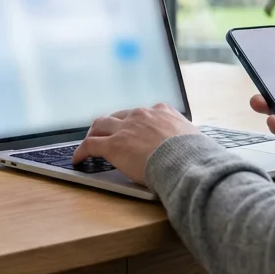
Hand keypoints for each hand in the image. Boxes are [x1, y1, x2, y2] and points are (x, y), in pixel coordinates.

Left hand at [72, 103, 199, 182]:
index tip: (133, 130)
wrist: (186, 161)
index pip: (143, 113)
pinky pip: (90, 144)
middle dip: (112, 124)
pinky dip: (82, 151)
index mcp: (162, 112)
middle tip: (107, 134)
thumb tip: (196, 149)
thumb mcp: (195, 139)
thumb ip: (188, 140)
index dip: (135, 123)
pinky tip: (78, 159)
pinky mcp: (113, 145)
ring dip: (94, 133)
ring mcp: (125, 128)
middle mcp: (141, 115)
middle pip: (119, 115)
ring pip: (101, 125)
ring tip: (90, 142)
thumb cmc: (196, 155)